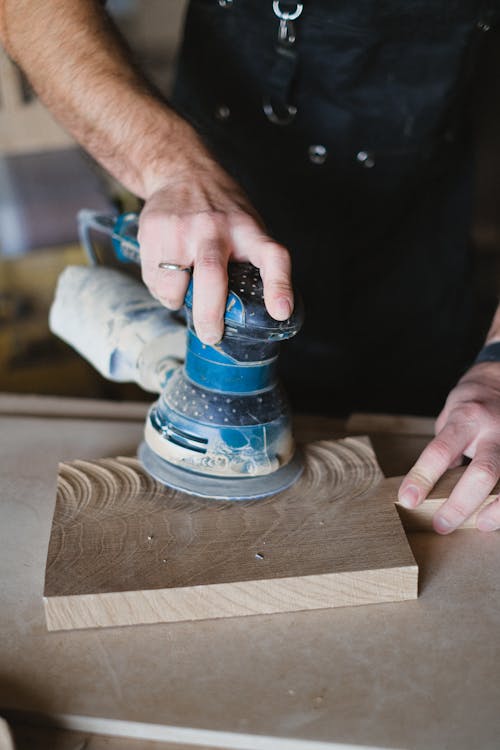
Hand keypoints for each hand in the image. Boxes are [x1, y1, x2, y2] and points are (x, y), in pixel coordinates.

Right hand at [138, 156, 292, 344]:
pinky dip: (160, 288)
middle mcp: (215, 227)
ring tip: (182, 293)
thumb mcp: (247, 225)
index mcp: (247, 229)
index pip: (271, 256)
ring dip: (176, 301)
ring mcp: (181, 228)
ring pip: (173, 285)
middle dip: (210, 316)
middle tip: (212, 335)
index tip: (280, 312)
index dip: (278, 286)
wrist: (181, 170)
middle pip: (212, 277)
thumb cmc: (221, 209)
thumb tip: (264, 310)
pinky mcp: (154, 230)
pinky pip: (153, 278)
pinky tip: (167, 274)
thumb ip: (252, 260)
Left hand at [398, 361, 499, 532]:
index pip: (440, 451)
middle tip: (441, 525)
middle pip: (482, 472)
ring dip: (495, 510)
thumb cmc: (473, 402)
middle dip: (460, 503)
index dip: (422, 478)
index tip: (408, 499)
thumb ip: (446, 448)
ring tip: (478, 525)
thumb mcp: (451, 416)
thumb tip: (431, 485)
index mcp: (466, 418)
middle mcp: (494, 430)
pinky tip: (496, 514)